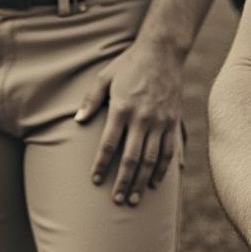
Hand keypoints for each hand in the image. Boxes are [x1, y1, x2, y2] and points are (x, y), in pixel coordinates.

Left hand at [75, 39, 183, 205]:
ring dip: (142, 181)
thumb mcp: (104, 77)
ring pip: (151, 158)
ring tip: (134, 199)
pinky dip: (163, 168)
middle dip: (123, 182)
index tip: (95, 181)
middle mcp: (142, 117)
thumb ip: (90, 100)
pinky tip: (156, 182)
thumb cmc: (129, 63)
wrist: (163, 50)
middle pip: (131, 158)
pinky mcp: (173, 119)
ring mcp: (160, 120)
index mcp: (121, 108)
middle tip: (117, 201)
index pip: (108, 145)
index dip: (101, 165)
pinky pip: (169, 149)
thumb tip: (77, 121)